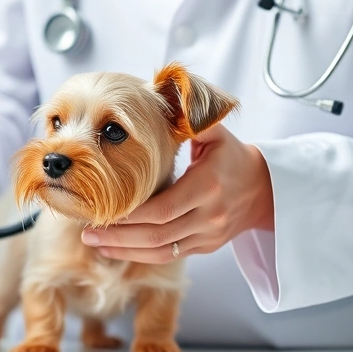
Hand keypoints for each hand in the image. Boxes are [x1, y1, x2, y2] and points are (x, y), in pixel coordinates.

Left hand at [80, 124, 273, 262]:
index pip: (163, 209)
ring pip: (162, 251)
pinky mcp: (206, 247)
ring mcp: (208, 236)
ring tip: (94, 242)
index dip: (131, 215)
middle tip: (87, 232)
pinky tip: (116, 250)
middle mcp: (209, 216)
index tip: (103, 210)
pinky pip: (170, 256)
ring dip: (124, 251)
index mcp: (207, 186)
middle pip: (158, 235)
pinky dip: (141, 255)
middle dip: (119, 237)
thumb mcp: (216, 133)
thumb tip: (168, 95)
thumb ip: (192, 118)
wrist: (265, 189)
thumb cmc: (233, 156)